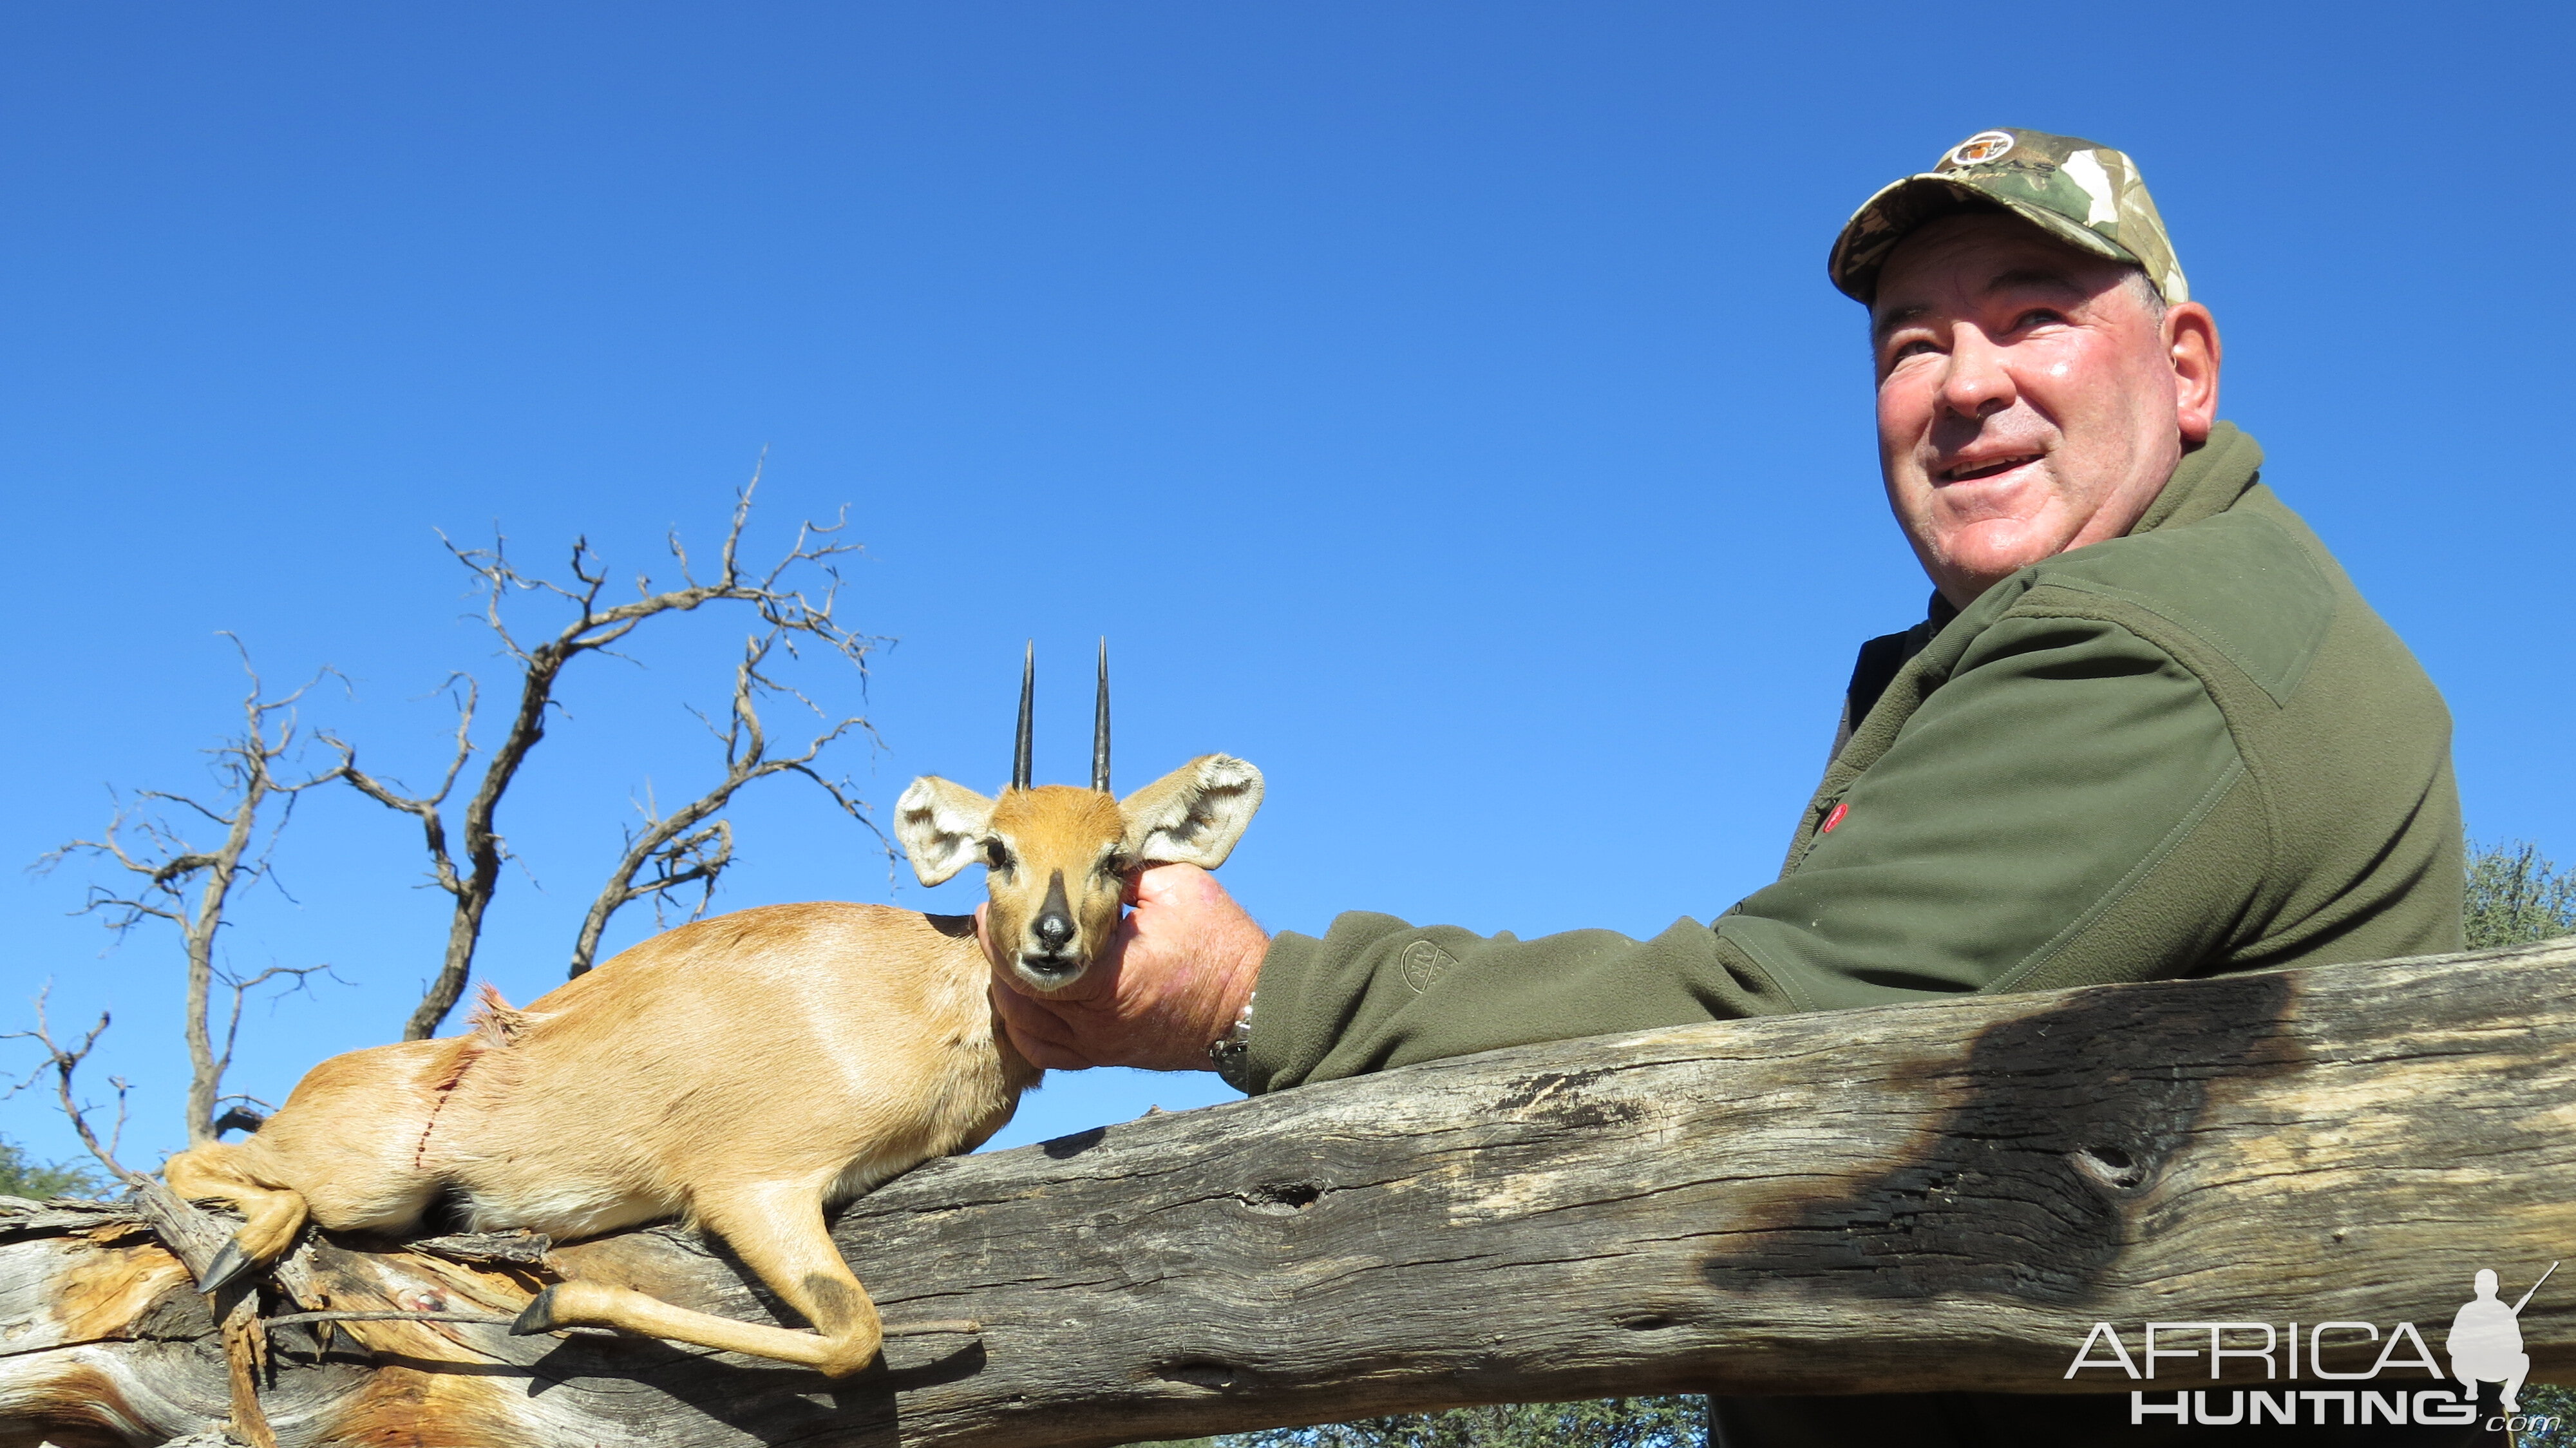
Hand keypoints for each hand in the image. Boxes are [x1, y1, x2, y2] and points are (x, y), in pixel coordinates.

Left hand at [982, 863, 1266, 1072]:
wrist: (1253, 1007)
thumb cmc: (1222, 947)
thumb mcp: (1177, 888)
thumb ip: (1124, 875)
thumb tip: (1085, 863)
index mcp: (1108, 980)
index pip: (1028, 964)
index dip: (1000, 936)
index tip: (991, 905)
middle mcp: (1096, 1023)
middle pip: (1018, 995)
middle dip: (998, 955)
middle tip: (992, 923)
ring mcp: (1099, 1046)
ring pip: (1025, 1026)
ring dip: (1009, 989)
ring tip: (1005, 955)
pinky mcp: (1106, 1056)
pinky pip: (1047, 1052)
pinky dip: (1027, 1026)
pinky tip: (1026, 1000)